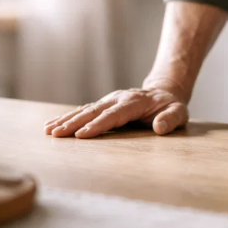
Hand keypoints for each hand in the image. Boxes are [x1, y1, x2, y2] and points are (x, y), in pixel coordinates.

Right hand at [43, 82, 187, 138]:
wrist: (164, 92)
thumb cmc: (171, 107)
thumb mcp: (179, 113)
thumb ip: (171, 119)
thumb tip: (160, 127)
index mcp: (134, 102)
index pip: (114, 114)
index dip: (98, 124)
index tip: (82, 134)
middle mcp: (118, 98)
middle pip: (93, 111)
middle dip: (74, 123)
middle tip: (56, 134)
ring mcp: (109, 100)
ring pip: (84, 110)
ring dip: (66, 120)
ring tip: (48, 131)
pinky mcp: (103, 104)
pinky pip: (83, 111)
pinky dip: (67, 118)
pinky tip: (52, 126)